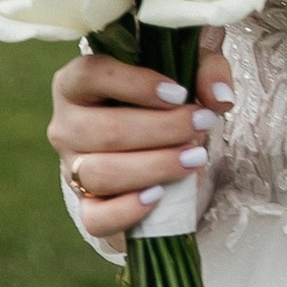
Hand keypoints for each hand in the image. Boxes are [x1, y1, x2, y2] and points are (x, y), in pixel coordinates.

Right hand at [49, 30, 230, 239]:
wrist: (153, 142)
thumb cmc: (162, 97)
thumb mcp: (185, 69)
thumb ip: (207, 71)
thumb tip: (220, 99)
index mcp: (77, 83)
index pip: (91, 75)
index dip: (135, 84)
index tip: (179, 94)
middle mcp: (66, 125)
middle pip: (104, 130)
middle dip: (161, 130)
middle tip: (202, 125)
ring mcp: (71, 168)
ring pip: (101, 174)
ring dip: (153, 167)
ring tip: (194, 158)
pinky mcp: (85, 205)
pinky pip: (96, 218)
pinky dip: (127, 211)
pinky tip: (159, 196)